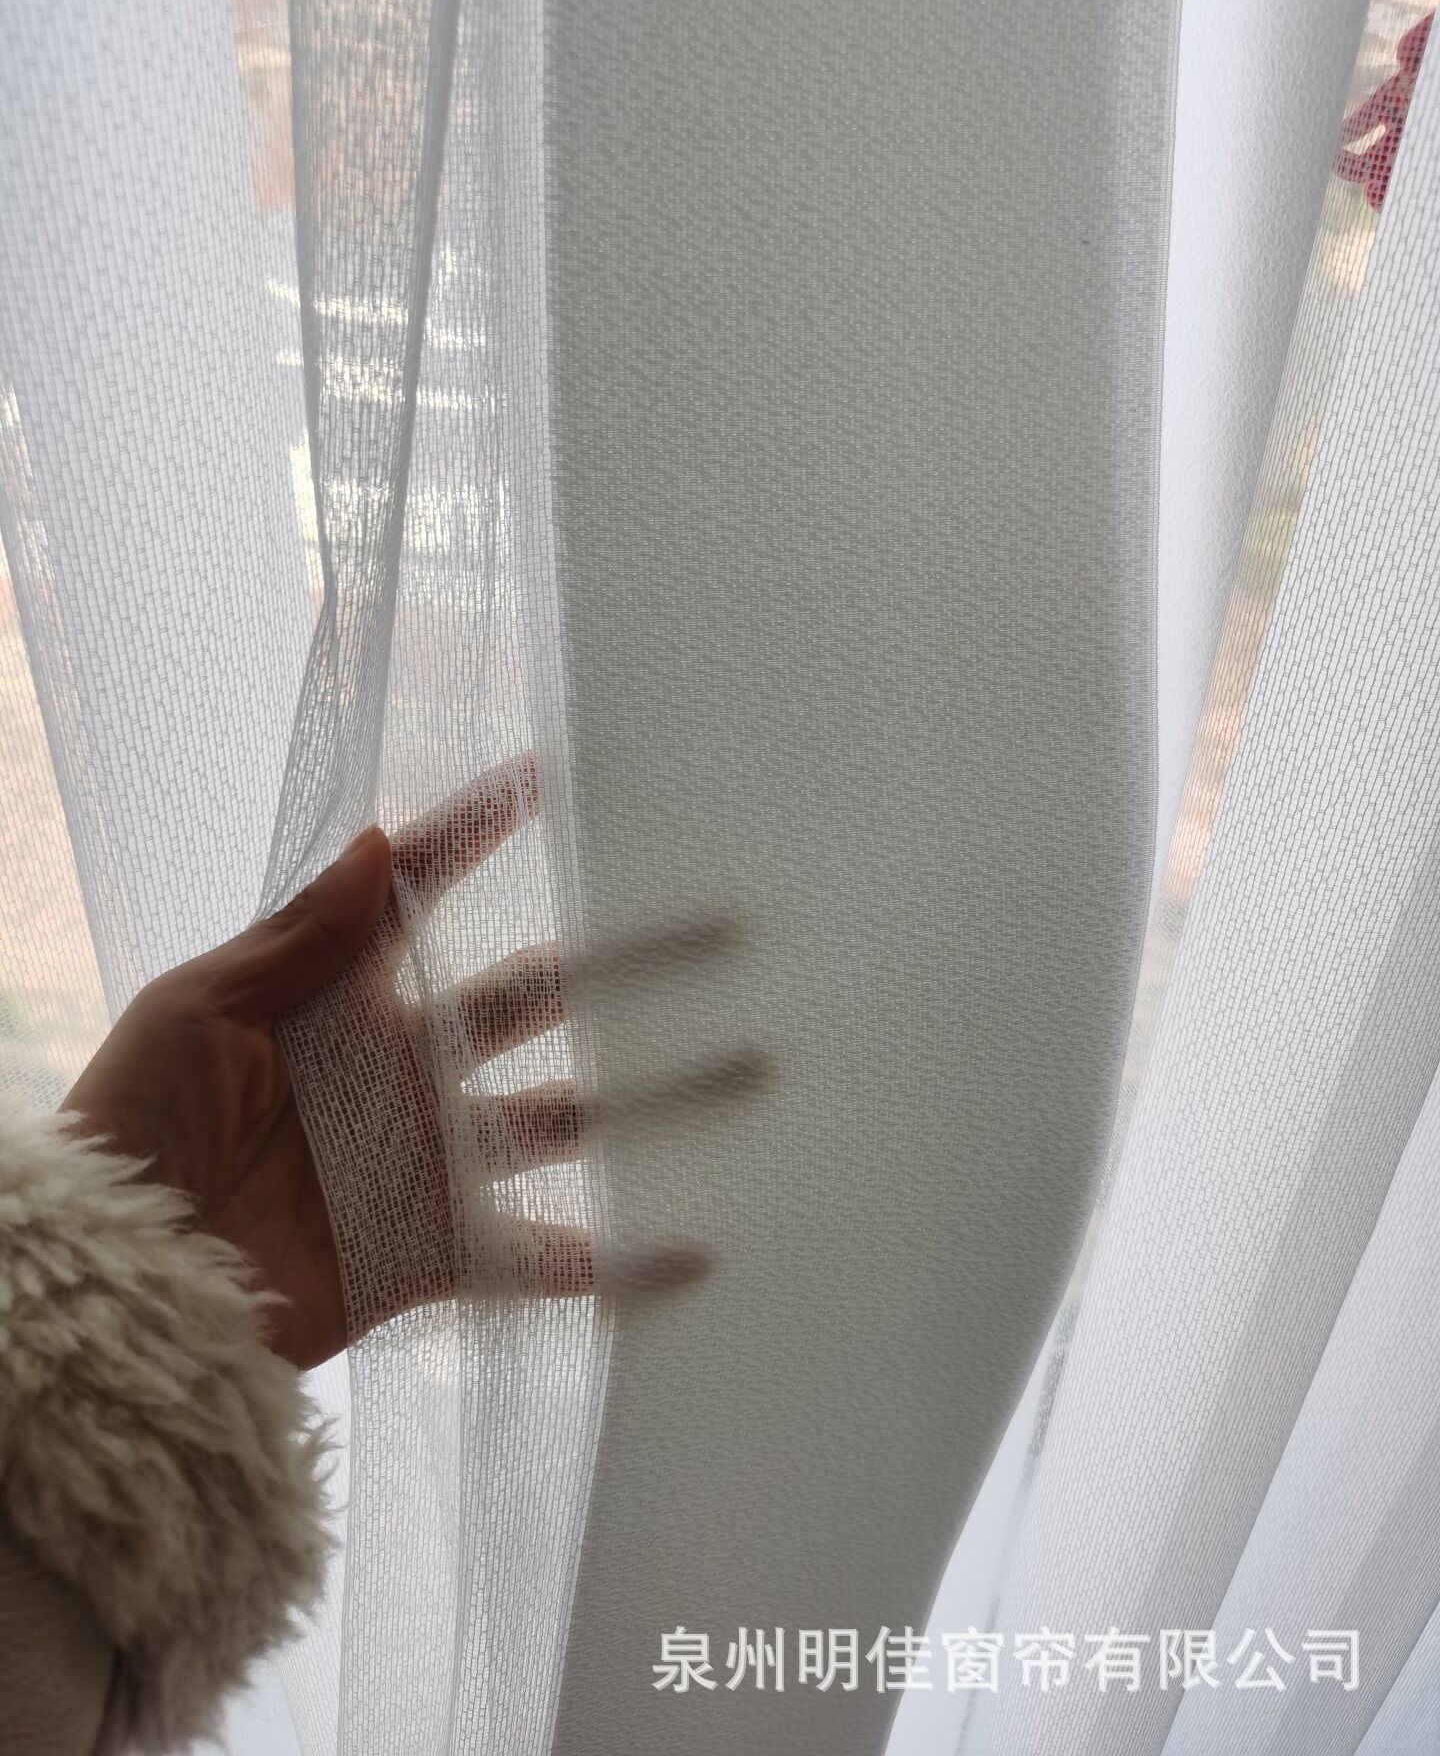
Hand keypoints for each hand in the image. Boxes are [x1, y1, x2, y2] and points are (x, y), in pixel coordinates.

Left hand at [62, 754, 763, 1369]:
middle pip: (533, 1000)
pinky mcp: (431, 1250)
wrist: (123, 1280)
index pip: (419, 898)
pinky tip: (694, 1251)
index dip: (473, 838)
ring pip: (566, 1118)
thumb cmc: (132, 1126)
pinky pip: (538, 1257)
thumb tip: (373, 839)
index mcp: (340, 999)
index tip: (543, 781)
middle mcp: (401, 1070)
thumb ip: (298, 936)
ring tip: (748, 1066)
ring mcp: (426, 1159)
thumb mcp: (198, 1011)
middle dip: (623, 960)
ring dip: (654, 1097)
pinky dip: (615, 1263)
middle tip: (716, 925)